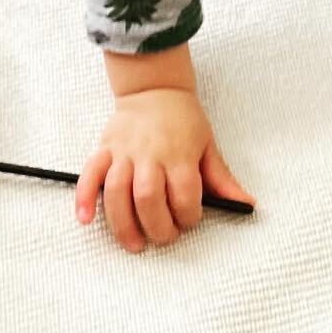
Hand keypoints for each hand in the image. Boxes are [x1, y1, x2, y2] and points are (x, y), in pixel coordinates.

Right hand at [77, 45, 253, 252]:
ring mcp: (124, 152)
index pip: (184, 195)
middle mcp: (149, 153)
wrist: (155, 88)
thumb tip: (246, 203)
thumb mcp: (208, 145)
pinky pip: (90, 174)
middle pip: (147, 199)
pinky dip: (85, 197)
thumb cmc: (183, 119)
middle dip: (157, 227)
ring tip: (134, 244)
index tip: (189, 220)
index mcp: (179, 153)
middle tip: (164, 236)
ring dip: (123, 224)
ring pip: (116, 192)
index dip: (188, 217)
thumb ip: (222, 179)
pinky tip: (85, 219)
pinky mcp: (105, 149)